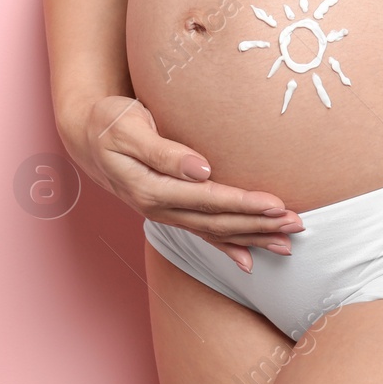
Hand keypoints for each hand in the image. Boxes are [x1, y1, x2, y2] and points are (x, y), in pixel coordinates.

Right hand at [60, 95, 303, 271]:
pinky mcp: (169, 210)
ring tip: (288, 243)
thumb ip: (162, 150)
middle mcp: (159, 207)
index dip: (242, 204)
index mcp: (150, 188)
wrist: (85, 134)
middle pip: (217, 222)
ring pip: (215, 232)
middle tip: (296, 224)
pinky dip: (227, 247)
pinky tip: (250, 262)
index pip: (206, 199)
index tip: (275, 203)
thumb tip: (199, 168)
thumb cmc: (108, 122)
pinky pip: (202, 234)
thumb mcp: (128, 127)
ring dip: (252, 237)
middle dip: (259, 225)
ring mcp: (164, 213)